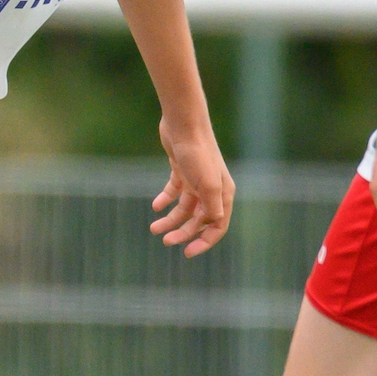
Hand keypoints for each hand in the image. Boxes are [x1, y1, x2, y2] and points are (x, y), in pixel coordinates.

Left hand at [150, 117, 234, 257]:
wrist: (183, 122)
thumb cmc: (198, 152)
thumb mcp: (208, 183)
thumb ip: (212, 206)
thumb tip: (214, 224)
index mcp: (223, 194)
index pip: (217, 226)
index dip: (204, 242)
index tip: (187, 253)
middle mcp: (211, 188)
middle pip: (198, 220)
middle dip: (182, 233)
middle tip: (164, 240)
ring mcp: (196, 179)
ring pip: (184, 208)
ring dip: (170, 219)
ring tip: (154, 227)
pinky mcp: (182, 169)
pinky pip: (174, 191)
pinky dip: (165, 200)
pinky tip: (156, 206)